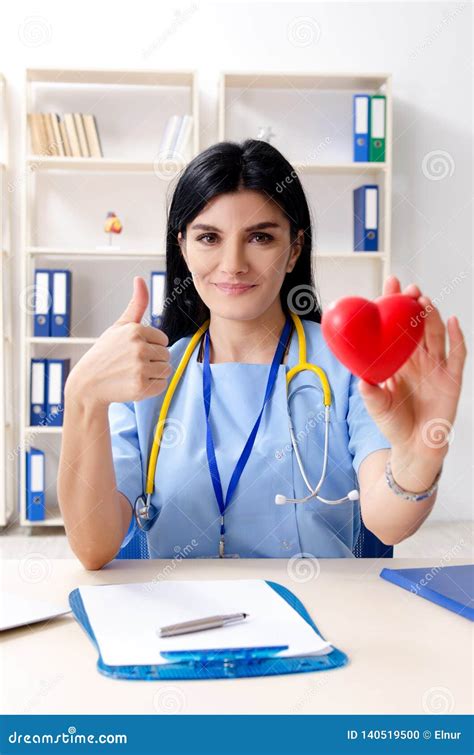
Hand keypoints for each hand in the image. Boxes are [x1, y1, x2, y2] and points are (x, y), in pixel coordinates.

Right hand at [65, 276, 171, 407]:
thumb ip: (136, 304)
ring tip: (132, 374)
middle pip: (166, 355)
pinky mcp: (141, 386)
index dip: (151, 347)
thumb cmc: (105, 353)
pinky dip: (151, 388)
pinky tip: (133, 384)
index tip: (133, 351)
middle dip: (152, 361)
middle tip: (131, 364)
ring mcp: (140, 368)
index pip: (163, 340)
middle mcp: (138, 347)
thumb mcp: (119, 326)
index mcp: (135, 330)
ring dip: (152, 374)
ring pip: (166, 370)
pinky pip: (161, 385)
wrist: (87, 384)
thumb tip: (140, 278)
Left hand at [358, 276, 466, 488]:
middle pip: (417, 324)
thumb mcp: (377, 407)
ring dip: (432, 316)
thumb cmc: (394, 423)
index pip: (394, 325)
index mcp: (397, 359)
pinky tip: (453, 321)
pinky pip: (457, 354)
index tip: (389, 283)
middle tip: (408, 290)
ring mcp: (436, 366)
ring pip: (436, 334)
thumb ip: (370, 393)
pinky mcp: (452, 378)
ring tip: (424, 302)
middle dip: (413, 304)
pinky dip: (457, 337)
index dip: (393, 304)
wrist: (414, 446)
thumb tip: (362, 380)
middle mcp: (417, 358)